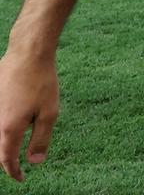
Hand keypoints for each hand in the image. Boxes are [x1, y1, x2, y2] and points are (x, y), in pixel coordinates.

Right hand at [0, 52, 59, 181]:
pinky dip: (4, 126)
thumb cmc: (42, 82)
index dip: (13, 171)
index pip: (7, 159)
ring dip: (6, 141)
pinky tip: (14, 120)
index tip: (22, 178)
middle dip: (7, 158)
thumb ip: (41, 139)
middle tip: (19, 166)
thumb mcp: (50, 113)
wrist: (27, 54)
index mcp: (9, 128)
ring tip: (17, 147)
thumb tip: (35, 162)